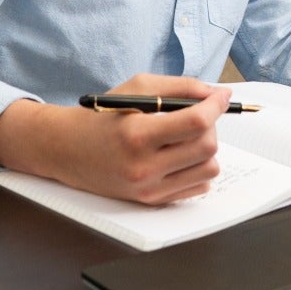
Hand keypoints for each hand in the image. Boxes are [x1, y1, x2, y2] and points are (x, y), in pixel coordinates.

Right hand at [0, 74, 226, 204]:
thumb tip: (217, 94)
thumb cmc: (103, 116)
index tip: (222, 97)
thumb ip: (180, 88)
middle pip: (207, 146)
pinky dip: (198, 168)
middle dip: (212, 125)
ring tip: (186, 137)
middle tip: (199, 115)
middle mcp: (143, 167)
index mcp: (136, 135)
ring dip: (207, 148)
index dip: (216, 106)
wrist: (68, 150)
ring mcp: (148, 189)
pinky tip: (180, 156)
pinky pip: (199, 187)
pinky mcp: (152, 201)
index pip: (196, 122)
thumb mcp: (136, 88)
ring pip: (209, 169)